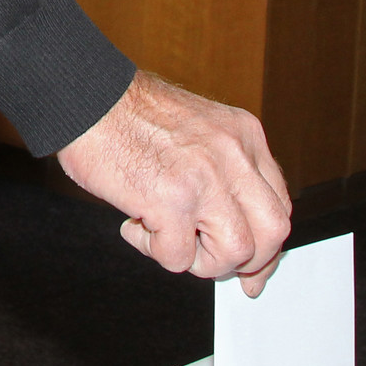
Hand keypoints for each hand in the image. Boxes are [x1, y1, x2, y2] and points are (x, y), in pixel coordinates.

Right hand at [56, 71, 291, 296]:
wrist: (86, 97)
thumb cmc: (130, 117)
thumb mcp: (201, 133)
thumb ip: (226, 174)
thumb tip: (236, 231)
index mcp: (246, 137)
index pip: (280, 204)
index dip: (268, 244)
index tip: (253, 268)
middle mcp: (235, 156)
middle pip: (273, 232)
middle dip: (249, 262)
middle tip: (215, 264)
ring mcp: (206, 178)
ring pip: (235, 252)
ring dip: (201, 260)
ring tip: (167, 237)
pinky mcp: (171, 200)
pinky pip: (179, 256)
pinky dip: (154, 250)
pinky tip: (136, 223)